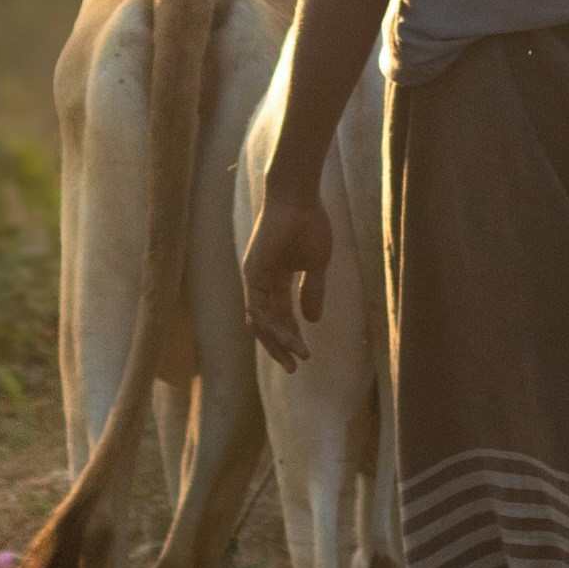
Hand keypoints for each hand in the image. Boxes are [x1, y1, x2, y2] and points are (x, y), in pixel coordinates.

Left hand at [241, 173, 332, 370]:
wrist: (300, 199)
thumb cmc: (309, 224)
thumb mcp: (316, 265)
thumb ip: (313, 291)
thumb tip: (313, 321)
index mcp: (277, 278)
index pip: (279, 315)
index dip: (291, 335)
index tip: (305, 353)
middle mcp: (262, 281)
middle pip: (266, 323)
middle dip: (279, 346)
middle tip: (294, 368)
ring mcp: (255, 278)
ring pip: (261, 320)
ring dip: (278, 341)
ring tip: (296, 357)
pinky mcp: (252, 273)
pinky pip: (258, 307)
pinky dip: (273, 326)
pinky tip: (290, 337)